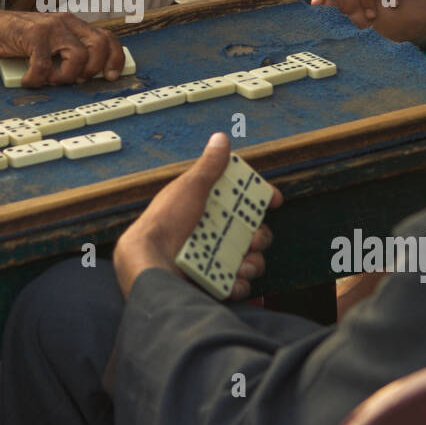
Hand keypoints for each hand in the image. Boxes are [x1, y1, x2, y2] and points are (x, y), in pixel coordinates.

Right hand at [0, 9, 123, 86]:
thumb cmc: (21, 38)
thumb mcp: (51, 41)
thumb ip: (68, 51)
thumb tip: (89, 75)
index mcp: (75, 25)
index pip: (108, 38)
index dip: (115, 58)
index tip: (111, 77)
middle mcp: (67, 23)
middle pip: (99, 46)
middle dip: (92, 70)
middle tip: (75, 80)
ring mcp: (51, 27)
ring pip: (78, 57)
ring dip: (65, 76)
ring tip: (49, 79)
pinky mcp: (33, 35)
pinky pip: (43, 65)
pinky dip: (36, 79)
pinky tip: (28, 80)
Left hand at [113, 133, 281, 300]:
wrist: (149, 261)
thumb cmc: (166, 220)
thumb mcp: (191, 188)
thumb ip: (209, 166)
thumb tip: (220, 139)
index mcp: (211, 211)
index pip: (245, 205)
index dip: (262, 202)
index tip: (275, 200)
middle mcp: (215, 235)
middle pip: (254, 235)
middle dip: (260, 238)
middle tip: (252, 240)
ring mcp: (215, 261)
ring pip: (251, 262)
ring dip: (252, 264)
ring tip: (241, 265)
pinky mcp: (213, 284)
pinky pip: (238, 285)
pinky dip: (239, 285)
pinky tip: (233, 281)